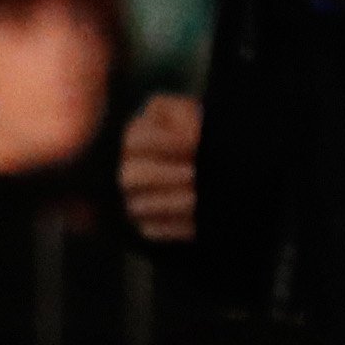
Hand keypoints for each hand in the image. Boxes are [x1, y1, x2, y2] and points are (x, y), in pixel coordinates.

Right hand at [119, 94, 200, 245]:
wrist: (215, 161)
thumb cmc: (200, 131)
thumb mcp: (194, 115)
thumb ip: (187, 118)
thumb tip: (190, 138)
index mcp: (137, 138)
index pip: (137, 140)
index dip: (164, 142)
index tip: (193, 143)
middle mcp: (130, 170)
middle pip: (132, 176)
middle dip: (165, 176)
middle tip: (193, 174)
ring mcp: (135, 200)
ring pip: (142, 206)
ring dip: (172, 202)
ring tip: (197, 196)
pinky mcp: (147, 225)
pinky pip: (154, 230)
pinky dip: (177, 225)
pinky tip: (198, 216)